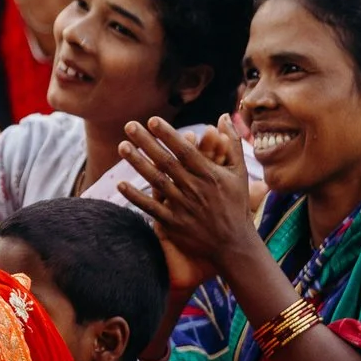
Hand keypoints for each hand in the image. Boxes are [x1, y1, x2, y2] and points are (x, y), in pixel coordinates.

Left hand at [118, 118, 256, 274]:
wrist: (234, 245)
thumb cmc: (236, 205)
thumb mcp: (240, 172)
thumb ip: (231, 143)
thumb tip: (223, 116)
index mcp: (210, 175)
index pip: (185, 151)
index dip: (168, 135)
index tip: (152, 120)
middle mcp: (195, 189)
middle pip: (166, 162)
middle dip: (147, 143)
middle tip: (129, 125)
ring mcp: (183, 207)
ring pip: (156, 182)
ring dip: (137, 164)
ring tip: (122, 147)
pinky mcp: (173, 224)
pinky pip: (151, 208)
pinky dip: (135, 197)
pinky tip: (120, 184)